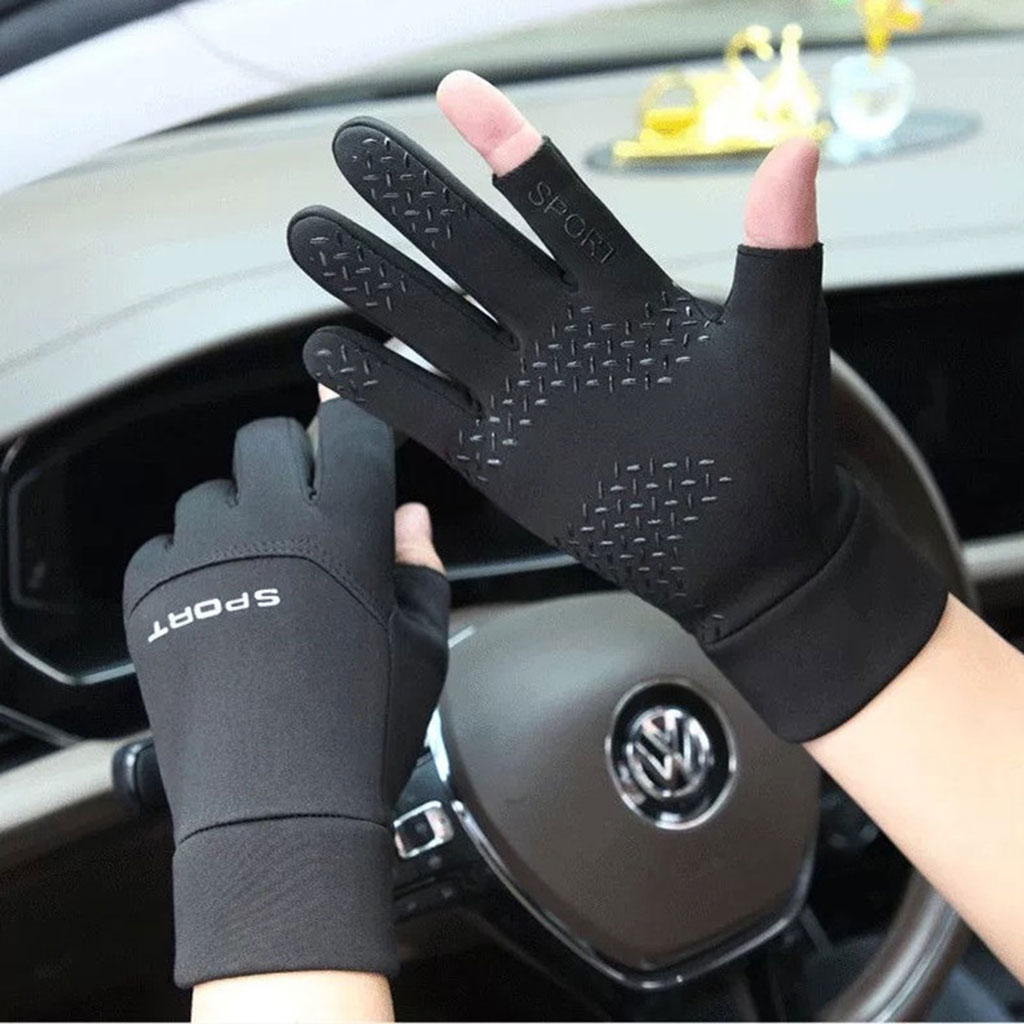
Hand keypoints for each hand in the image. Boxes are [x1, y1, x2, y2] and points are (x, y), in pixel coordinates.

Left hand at [123, 399, 448, 986]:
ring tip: (256, 578)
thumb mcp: (422, 644)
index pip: (348, 431)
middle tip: (304, 513)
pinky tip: (217, 610)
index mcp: (345, 529)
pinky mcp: (149, 591)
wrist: (279, 806)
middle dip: (290, 463)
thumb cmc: (367, 726)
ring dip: (237, 518)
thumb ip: (417, 564)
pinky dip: (190, 564)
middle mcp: (269, 522)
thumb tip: (409, 513)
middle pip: (266, 440)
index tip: (347, 414)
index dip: (351, 415)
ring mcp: (201, 553)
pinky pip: (165, 545)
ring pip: (210, 494)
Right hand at [288, 72, 944, 741]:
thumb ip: (776, 250)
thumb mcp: (781, 343)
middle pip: (472, 251)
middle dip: (410, 198)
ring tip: (310, 232)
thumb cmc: (777, 447)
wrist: (751, 552)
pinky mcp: (503, 457)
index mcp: (624, 297)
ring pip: (433, 323)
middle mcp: (561, 333)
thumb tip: (802, 144)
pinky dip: (376, 385)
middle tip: (350, 145)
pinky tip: (326, 351)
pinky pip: (426, 412)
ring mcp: (525, 394)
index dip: (505, 146)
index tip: (454, 89)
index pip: (556, 206)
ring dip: (372, 279)